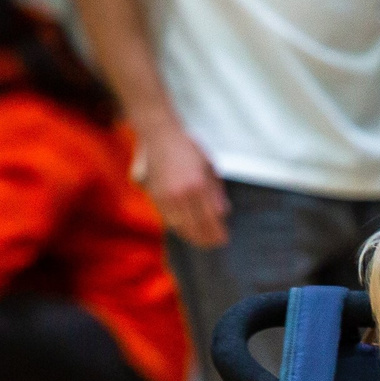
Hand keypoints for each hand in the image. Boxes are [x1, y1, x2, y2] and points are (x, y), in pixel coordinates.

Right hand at [139, 119, 230, 249]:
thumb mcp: (209, 165)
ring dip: (193, 237)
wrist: (160, 135)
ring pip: (181, 226)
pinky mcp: (155, 197)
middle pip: (197, 226)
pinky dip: (179, 229)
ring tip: (202, 242)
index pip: (211, 217)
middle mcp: (182, 193)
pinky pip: (168, 219)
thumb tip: (223, 213)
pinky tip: (187, 231)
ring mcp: (167, 196)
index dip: (218, 231)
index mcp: (199, 184)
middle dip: (207, 238)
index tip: (224, 238)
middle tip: (215, 244)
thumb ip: (216, 191)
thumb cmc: (187, 148)